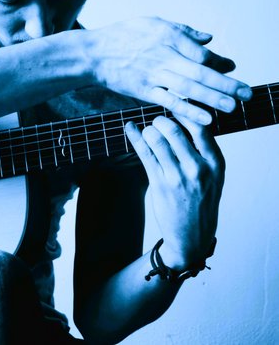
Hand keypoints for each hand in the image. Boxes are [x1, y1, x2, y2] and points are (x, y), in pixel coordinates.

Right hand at [88, 16, 251, 123]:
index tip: (233, 68)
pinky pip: (169, 101)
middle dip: (225, 83)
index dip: (219, 62)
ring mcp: (153, 75)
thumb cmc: (122, 35)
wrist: (93, 53)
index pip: (201, 52)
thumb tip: (208, 37)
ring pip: (188, 87)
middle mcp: (163, 56)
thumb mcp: (152, 23)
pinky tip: (205, 118)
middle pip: (200, 71)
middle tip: (247, 93)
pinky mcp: (143, 91)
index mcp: (168, 37)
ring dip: (212, 98)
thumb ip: (182, 31)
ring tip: (233, 106)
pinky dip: (188, 110)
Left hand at [125, 115, 223, 268]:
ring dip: (148, 131)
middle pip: (175, 130)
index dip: (184, 113)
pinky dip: (135, 137)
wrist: (192, 237)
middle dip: (161, 121)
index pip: (200, 127)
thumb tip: (186, 120)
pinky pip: (145, 154)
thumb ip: (204, 152)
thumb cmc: (201, 201)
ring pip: (157, 140)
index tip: (175, 108)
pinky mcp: (160, 184)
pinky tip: (129, 128)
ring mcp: (179, 177)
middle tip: (157, 122)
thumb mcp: (214, 177)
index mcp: (216, 163)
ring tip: (148, 132)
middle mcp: (199, 168)